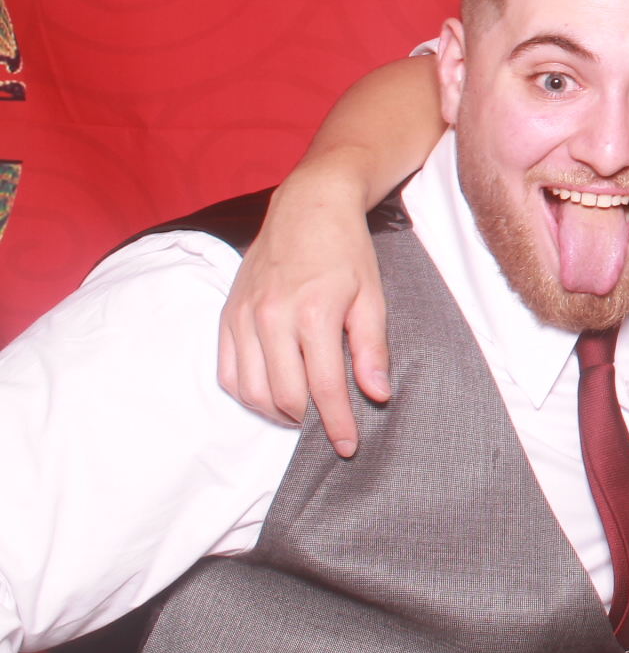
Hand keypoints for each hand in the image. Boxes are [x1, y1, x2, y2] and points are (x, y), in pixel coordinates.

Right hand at [217, 173, 390, 456]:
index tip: (348, 447)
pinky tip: (272, 394)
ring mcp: (243, 316)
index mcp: (314, 313)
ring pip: (250, 391)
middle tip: (328, 426)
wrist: (308, 206)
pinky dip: (248, 394)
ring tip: (303, 413)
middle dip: (308, 422)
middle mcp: (271, 317)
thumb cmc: (347, 250)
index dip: (337, 424)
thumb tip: (377, 395)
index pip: (323, 388)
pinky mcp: (227, 315)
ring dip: (277, 413)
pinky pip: (227, 372)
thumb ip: (372, 348)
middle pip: (284, 396)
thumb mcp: (372, 296)